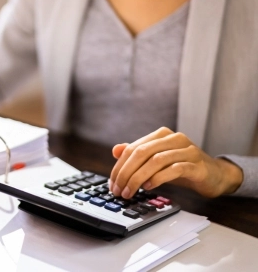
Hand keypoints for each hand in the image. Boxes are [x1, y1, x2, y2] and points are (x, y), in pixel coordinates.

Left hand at [109, 127, 242, 198]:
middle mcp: (174, 138)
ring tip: (130, 191)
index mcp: (161, 135)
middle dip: (126, 173)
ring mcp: (187, 150)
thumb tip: (115, 150)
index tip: (112, 183)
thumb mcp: (157, 160)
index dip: (120, 166)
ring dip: (139, 178)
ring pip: (156, 161)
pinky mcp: (196, 164)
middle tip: (119, 189)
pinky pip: (174, 169)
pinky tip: (149, 186)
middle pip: (142, 153)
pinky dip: (158, 178)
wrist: (214, 175)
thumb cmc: (183, 167)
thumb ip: (137, 154)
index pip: (133, 148)